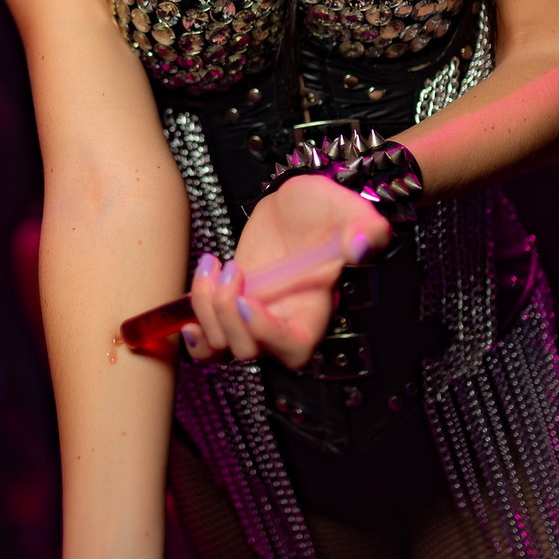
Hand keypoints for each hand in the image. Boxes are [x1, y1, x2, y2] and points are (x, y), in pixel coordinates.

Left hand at [185, 175, 391, 369]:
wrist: (294, 206)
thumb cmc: (324, 210)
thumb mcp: (347, 210)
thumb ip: (365, 228)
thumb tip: (362, 244)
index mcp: (314, 310)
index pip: (293, 348)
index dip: (266, 334)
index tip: (246, 299)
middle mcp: (283, 322)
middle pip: (249, 352)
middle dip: (227, 315)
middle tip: (231, 270)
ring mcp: (254, 317)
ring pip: (220, 346)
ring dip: (205, 309)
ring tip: (212, 265)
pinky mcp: (230, 308)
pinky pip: (206, 339)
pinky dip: (193, 325)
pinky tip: (196, 293)